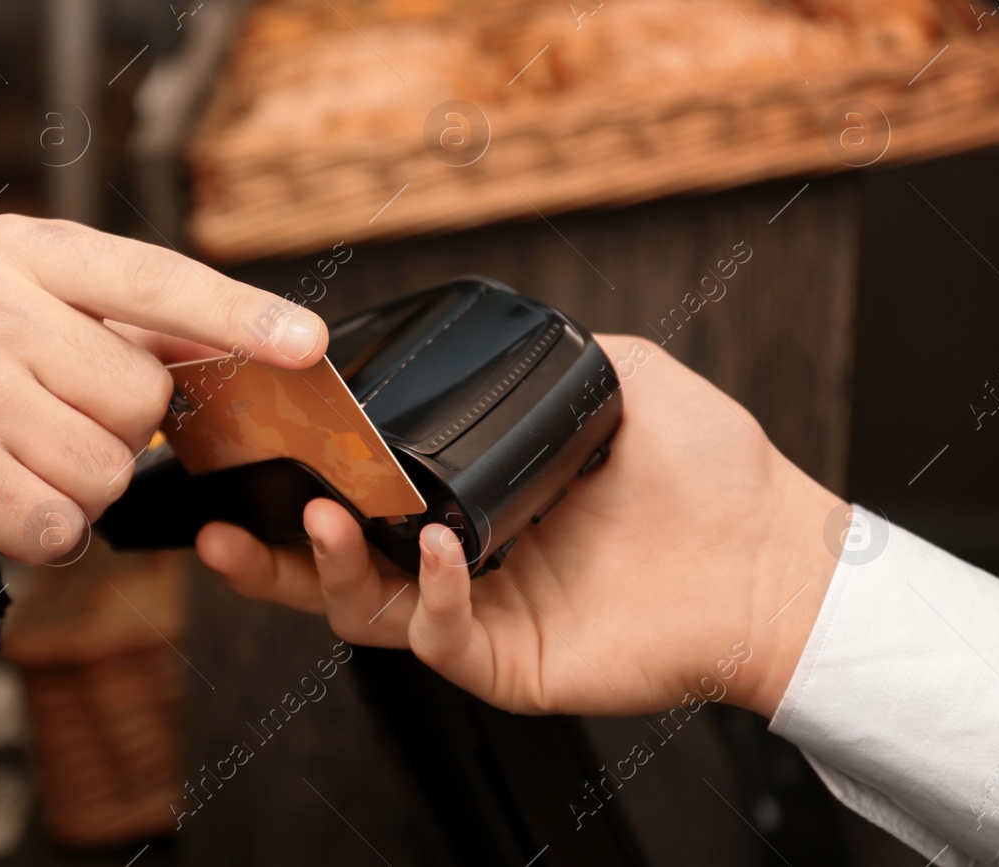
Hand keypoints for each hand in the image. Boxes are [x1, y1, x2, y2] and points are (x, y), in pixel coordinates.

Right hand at [0, 215, 326, 593]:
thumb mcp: (33, 324)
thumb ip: (130, 328)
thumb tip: (258, 345)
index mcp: (22, 253)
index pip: (155, 280)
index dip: (239, 315)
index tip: (306, 344)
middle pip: (143, 395)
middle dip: (114, 431)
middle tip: (43, 424)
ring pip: (110, 467)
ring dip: (78, 488)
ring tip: (15, 464)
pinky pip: (62, 523)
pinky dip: (43, 534)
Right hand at [196, 335, 840, 718]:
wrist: (776, 556)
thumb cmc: (714, 476)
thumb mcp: (624, 378)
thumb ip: (552, 360)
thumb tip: (497, 337)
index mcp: (472, 501)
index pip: (367, 499)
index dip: (303, 481)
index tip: (260, 445)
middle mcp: (462, 560)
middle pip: (335, 568)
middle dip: (267, 554)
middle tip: (222, 523)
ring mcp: (481, 613)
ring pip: (364, 611)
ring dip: (324, 569)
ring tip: (315, 517)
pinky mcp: (507, 660)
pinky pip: (440, 636)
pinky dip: (427, 593)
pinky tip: (436, 546)